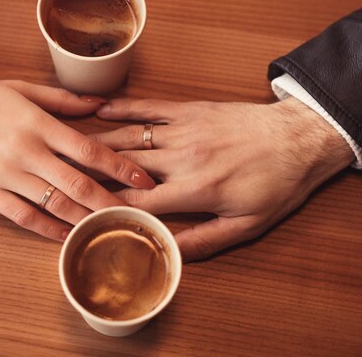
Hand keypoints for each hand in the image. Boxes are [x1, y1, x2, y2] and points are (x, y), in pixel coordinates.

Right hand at [0, 80, 154, 240]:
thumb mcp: (25, 91)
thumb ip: (64, 100)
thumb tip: (102, 104)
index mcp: (38, 124)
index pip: (88, 150)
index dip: (120, 167)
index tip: (144, 181)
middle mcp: (24, 151)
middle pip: (77, 184)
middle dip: (110, 202)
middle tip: (135, 215)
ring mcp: (4, 174)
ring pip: (53, 204)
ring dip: (84, 219)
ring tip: (109, 227)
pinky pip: (21, 216)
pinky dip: (46, 229)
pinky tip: (67, 236)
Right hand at [93, 97, 353, 260]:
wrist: (299, 138)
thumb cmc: (276, 184)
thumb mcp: (247, 225)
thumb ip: (205, 241)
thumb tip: (170, 254)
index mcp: (195, 189)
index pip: (137, 200)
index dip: (105, 207)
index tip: (81, 212)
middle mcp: (182, 158)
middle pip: (123, 167)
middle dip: (90, 174)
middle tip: (62, 177)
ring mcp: (185, 130)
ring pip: (129, 137)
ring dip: (98, 144)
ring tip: (70, 149)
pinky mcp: (190, 110)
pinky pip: (149, 107)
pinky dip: (123, 108)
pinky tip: (100, 111)